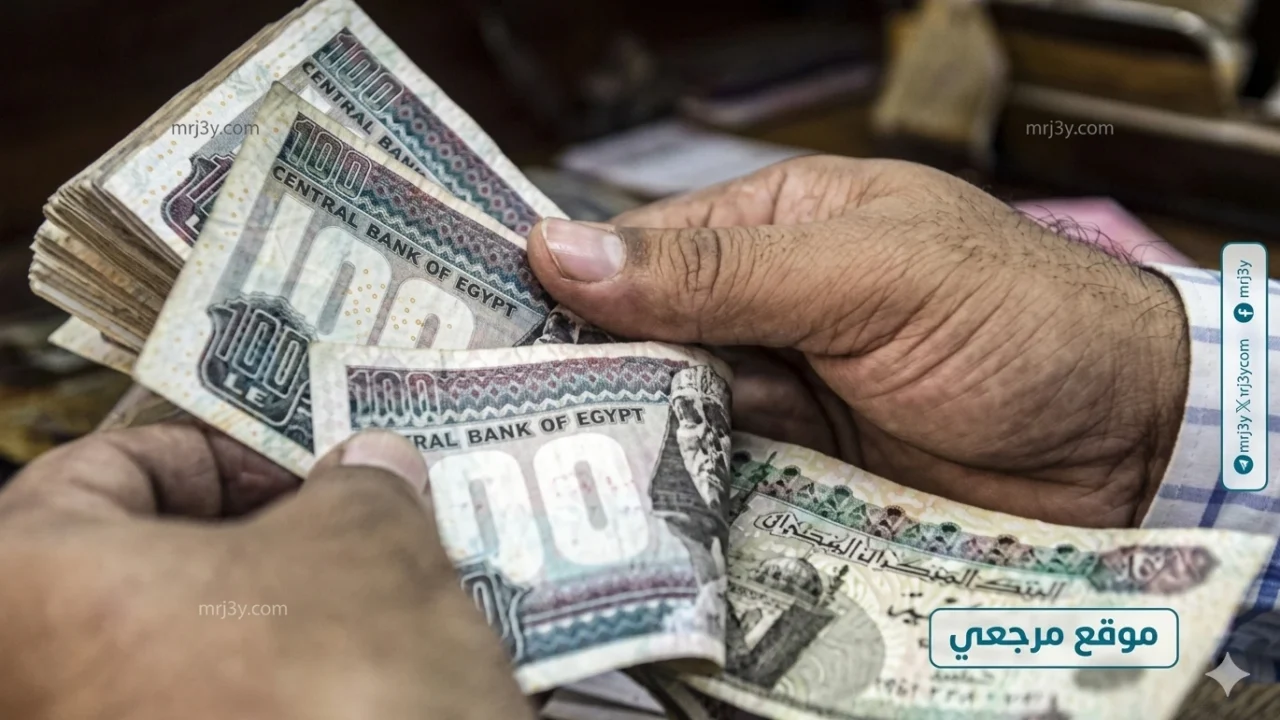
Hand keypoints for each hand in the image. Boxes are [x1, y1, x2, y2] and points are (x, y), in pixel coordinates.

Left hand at [0, 424, 529, 719]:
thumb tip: (368, 473)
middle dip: (247, 547)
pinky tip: (337, 698)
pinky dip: (253, 703)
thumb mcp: (369, 546)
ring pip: (164, 665)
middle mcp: (23, 691)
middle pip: (130, 577)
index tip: (300, 471)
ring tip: (360, 620)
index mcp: (21, 590)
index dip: (221, 454)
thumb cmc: (338, 695)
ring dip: (258, 632)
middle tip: (340, 536)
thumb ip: (358, 488)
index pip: (104, 470)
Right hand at [527, 156, 1189, 527]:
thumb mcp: (869, 271)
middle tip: (507, 428)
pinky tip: (641, 523)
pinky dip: (686, 505)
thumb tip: (564, 248)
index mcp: (776, 229)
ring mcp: (787, 401)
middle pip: (646, 347)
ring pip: (677, 424)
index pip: (641, 253)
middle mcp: (769, 315)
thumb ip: (720, 271)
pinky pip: (723, 489)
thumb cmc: (1020, 319)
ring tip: (559, 483)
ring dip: (634, 452)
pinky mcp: (807, 481)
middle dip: (590, 384)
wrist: (1134, 443)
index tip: (482, 337)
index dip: (566, 290)